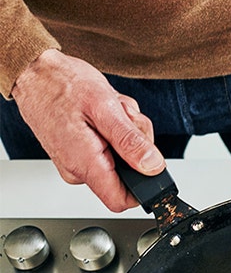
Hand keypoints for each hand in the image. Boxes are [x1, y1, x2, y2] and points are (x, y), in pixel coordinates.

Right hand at [11, 49, 163, 211]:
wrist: (35, 72)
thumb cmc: (62, 84)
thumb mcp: (105, 108)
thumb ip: (130, 141)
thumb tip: (152, 166)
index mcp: (85, 163)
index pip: (121, 200)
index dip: (144, 186)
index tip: (150, 162)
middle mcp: (79, 168)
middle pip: (129, 175)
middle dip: (137, 145)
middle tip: (125, 119)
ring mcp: (78, 161)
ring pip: (123, 158)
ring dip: (127, 132)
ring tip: (112, 111)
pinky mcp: (80, 152)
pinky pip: (111, 148)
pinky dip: (116, 129)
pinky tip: (105, 113)